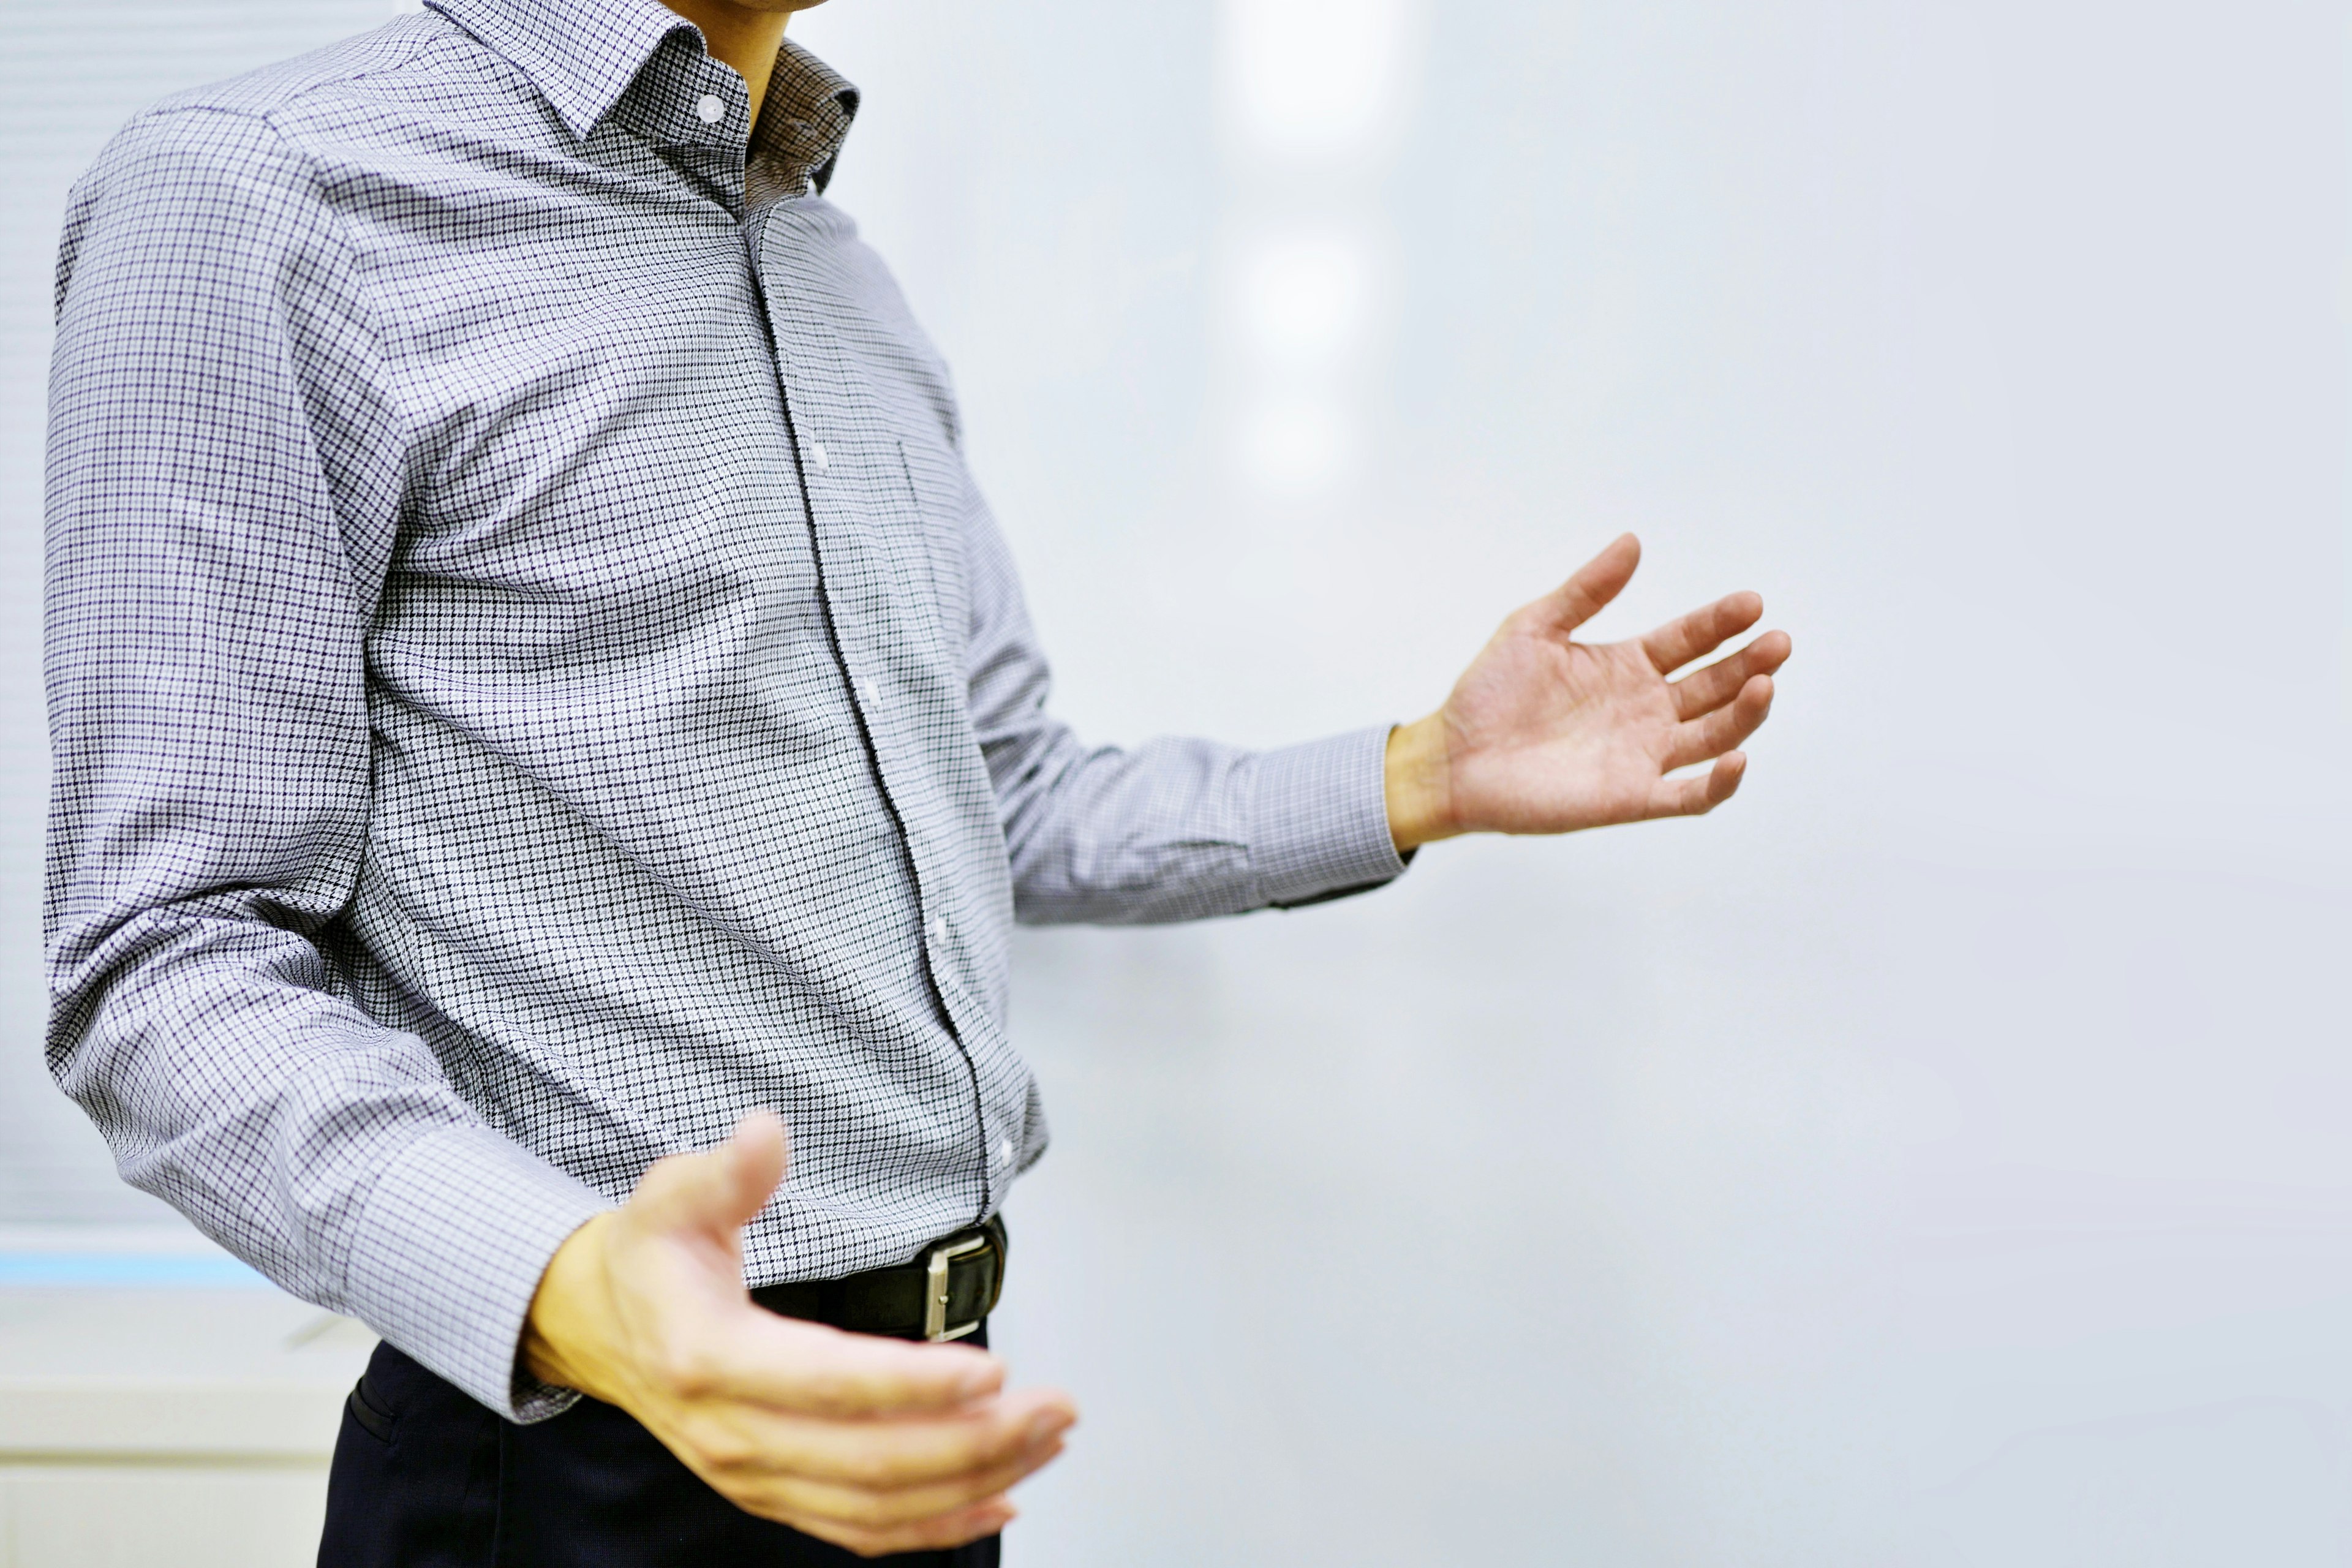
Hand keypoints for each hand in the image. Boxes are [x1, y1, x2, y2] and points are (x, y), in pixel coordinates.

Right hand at [521, 1113, 1075, 1556]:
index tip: (994, 1369)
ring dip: (974, 1480)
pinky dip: (936, 1526)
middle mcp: (731, 1435)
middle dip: (975, 1440)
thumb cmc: (649, 1257)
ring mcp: (752, 1477)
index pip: (827, 1384)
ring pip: (876, 1504)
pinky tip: (1001, 1498)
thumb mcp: (669, 1195)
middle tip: (1054, 1407)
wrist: (599, 1326)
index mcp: (710, 1360)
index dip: (914, 1384)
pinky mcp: (773, 1495)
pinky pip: (861, 1529)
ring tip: (1049, 1441)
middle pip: (868, 1461)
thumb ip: (724, 1170)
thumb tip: (766, 1132)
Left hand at [1384, 534, 1789, 849]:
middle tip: (1777, 642)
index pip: (1690, 641)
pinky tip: (1737, 758)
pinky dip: (1719, 783)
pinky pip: (1690, 796)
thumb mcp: (1535, 626)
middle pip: (1714, 686)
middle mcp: (1645, 710)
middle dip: (1749, 663)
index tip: (1751, 603)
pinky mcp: (1631, 797)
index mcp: (1628, 666)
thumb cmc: (1488, 693)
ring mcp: (1643, 755)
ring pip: (1714, 735)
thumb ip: (1587, 589)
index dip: (1721, 623)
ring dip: (1746, 713)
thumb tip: (1633, 541)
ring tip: (1764, 684)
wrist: (1453, 757)